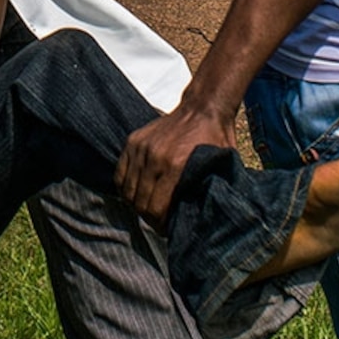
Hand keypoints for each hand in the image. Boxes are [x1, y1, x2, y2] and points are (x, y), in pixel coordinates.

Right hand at [117, 101, 234, 222]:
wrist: (203, 107)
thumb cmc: (215, 140)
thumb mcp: (218, 168)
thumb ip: (208, 191)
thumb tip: (204, 218)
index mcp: (175, 166)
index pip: (156, 208)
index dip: (160, 225)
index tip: (167, 230)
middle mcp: (154, 157)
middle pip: (139, 202)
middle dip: (148, 219)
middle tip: (158, 224)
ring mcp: (141, 147)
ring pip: (127, 190)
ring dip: (136, 205)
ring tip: (147, 210)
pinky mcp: (133, 141)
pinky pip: (120, 173)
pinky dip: (125, 188)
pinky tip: (136, 195)